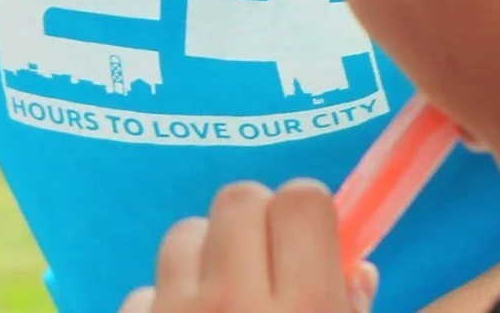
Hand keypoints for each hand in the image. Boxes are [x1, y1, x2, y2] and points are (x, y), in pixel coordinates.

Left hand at [120, 179, 374, 312]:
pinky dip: (166, 305)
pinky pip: (145, 291)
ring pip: (185, 234)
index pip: (302, 199)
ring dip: (206, 256)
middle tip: (268, 266)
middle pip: (240, 198)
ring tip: (223, 298)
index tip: (311, 244)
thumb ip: (350, 308)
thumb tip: (354, 268)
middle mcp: (235, 302)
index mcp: (306, 308)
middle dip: (257, 223)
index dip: (309, 218)